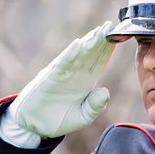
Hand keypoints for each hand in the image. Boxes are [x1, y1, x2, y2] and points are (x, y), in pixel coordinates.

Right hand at [0, 21, 115, 146]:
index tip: (120, 38)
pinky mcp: (50, 77)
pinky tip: (78, 45)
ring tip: (99, 31)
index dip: (109, 50)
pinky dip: (69, 54)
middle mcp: (75, 74)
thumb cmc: (58, 121)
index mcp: (86, 82)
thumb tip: (106, 91)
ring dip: (88, 43)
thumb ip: (94, 107)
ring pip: (78, 55)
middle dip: (101, 40)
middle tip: (112, 26)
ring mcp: (63, 74)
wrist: (34, 127)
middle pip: (91, 54)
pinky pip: (61, 64)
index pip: (100, 62)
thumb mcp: (82, 117)